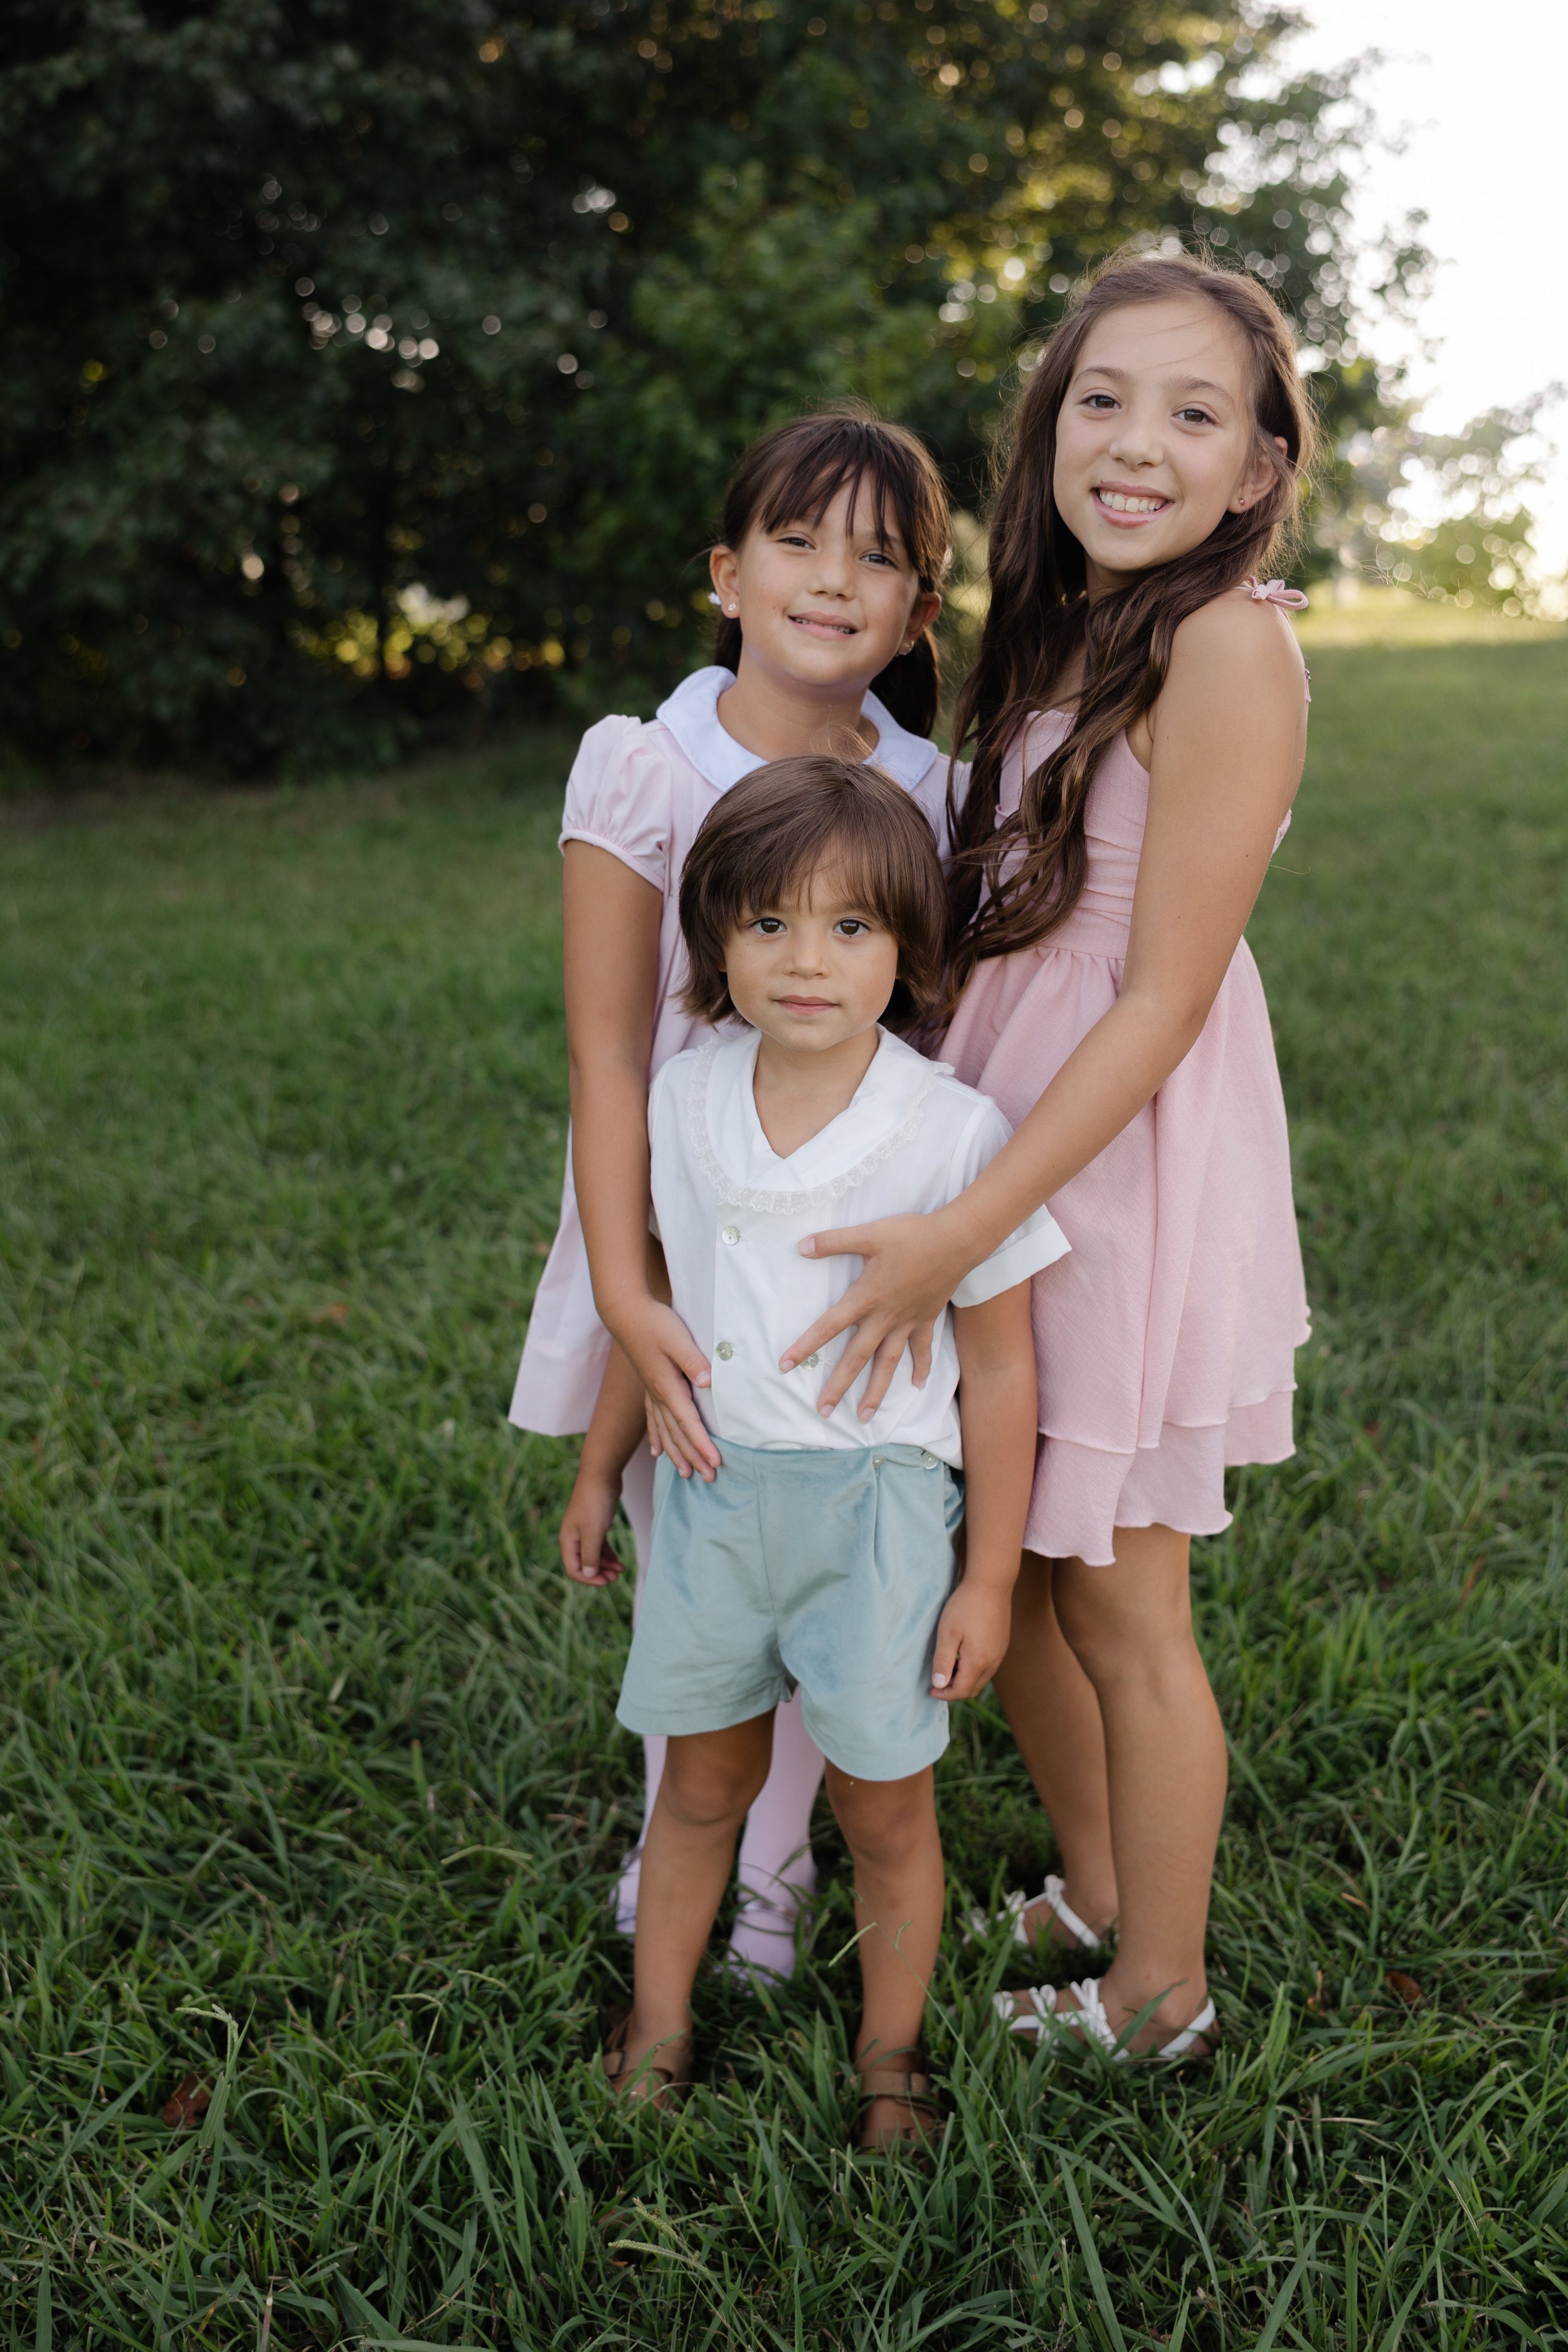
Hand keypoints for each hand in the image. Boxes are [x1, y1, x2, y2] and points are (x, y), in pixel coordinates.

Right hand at [560, 1468, 625, 1587]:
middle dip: (599, 1573)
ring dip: (605, 1564)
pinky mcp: (595, 1523)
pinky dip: (608, 1554)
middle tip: (616, 1578)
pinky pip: (599, 1545)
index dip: (589, 1579)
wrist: (602, 1474)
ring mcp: (584, 1529)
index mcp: (568, 1540)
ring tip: (620, 1570)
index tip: (607, 1581)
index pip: (574, 1569)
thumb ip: (590, 1555)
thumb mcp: (594, 1532)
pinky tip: (618, 1560)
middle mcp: (574, 1537)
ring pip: (593, 1555)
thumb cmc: (595, 1502)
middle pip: (584, 1564)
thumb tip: (588, 1575)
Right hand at [607, 1293, 718, 1480]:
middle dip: (693, 1458)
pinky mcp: (648, 1386)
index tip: (716, 1464)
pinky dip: (657, 1438)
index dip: (702, 1445)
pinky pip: (653, 1420)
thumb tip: (709, 1383)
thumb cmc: (654, 1323)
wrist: (625, 1312)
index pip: (688, 1423)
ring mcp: (651, 1392)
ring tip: (686, 1475)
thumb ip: (693, 1360)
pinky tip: (657, 1452)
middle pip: (677, 1434)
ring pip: (664, 1432)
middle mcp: (658, 1395)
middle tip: (709, 1479)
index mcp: (667, 1387)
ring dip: (676, 1454)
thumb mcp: (678, 1338)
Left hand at [781, 1207, 982, 1420]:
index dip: (805, 1346)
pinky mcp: (926, 1319)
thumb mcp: (868, 1234)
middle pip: (856, 1357)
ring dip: (876, 1390)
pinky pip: (922, 1349)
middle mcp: (884, 1317)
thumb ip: (833, 1242)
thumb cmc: (911, 1236)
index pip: (828, 1326)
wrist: (956, 1241)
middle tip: (822, 1411)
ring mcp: (907, 1322)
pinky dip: (921, 1367)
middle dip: (838, 1386)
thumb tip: (801, 1246)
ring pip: (888, 1363)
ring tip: (864, 1416)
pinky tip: (918, 1386)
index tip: (785, 1366)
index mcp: (865, 1298)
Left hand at [930, 1578, 1013, 1701]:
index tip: (930, 1690)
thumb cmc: (965, 1606)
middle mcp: (993, 1662)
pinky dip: (974, 1670)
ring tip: (948, 1669)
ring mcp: (1000, 1653)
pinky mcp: (1002, 1644)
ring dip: (965, 1680)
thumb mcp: (947, 1633)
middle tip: (938, 1683)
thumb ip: (943, 1661)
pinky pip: (988, 1667)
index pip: (961, 1690)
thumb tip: (939, 1685)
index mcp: (978, 1661)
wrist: (991, 1584)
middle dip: (955, 1691)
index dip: (945, 1694)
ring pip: (982, 1678)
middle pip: (973, 1688)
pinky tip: (963, 1657)